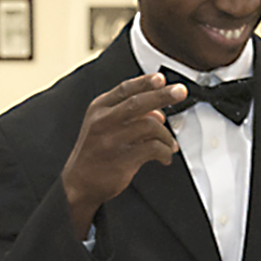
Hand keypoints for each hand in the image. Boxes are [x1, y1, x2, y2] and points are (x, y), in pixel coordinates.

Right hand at [60, 73, 182, 236]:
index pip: (125, 89)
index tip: (161, 78)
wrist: (79, 183)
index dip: (145, 82)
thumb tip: (158, 111)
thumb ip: (130, 115)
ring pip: (150, 125)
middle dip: (163, 95)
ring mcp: (112, 139)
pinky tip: (165, 157)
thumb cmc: (96, 152)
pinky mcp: (122, 158)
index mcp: (99, 108)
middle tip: (181, 91)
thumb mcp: (105, 126)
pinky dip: (165, 152)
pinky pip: (153, 148)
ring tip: (170, 144)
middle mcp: (104, 120)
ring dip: (167, 135)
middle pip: (139, 102)